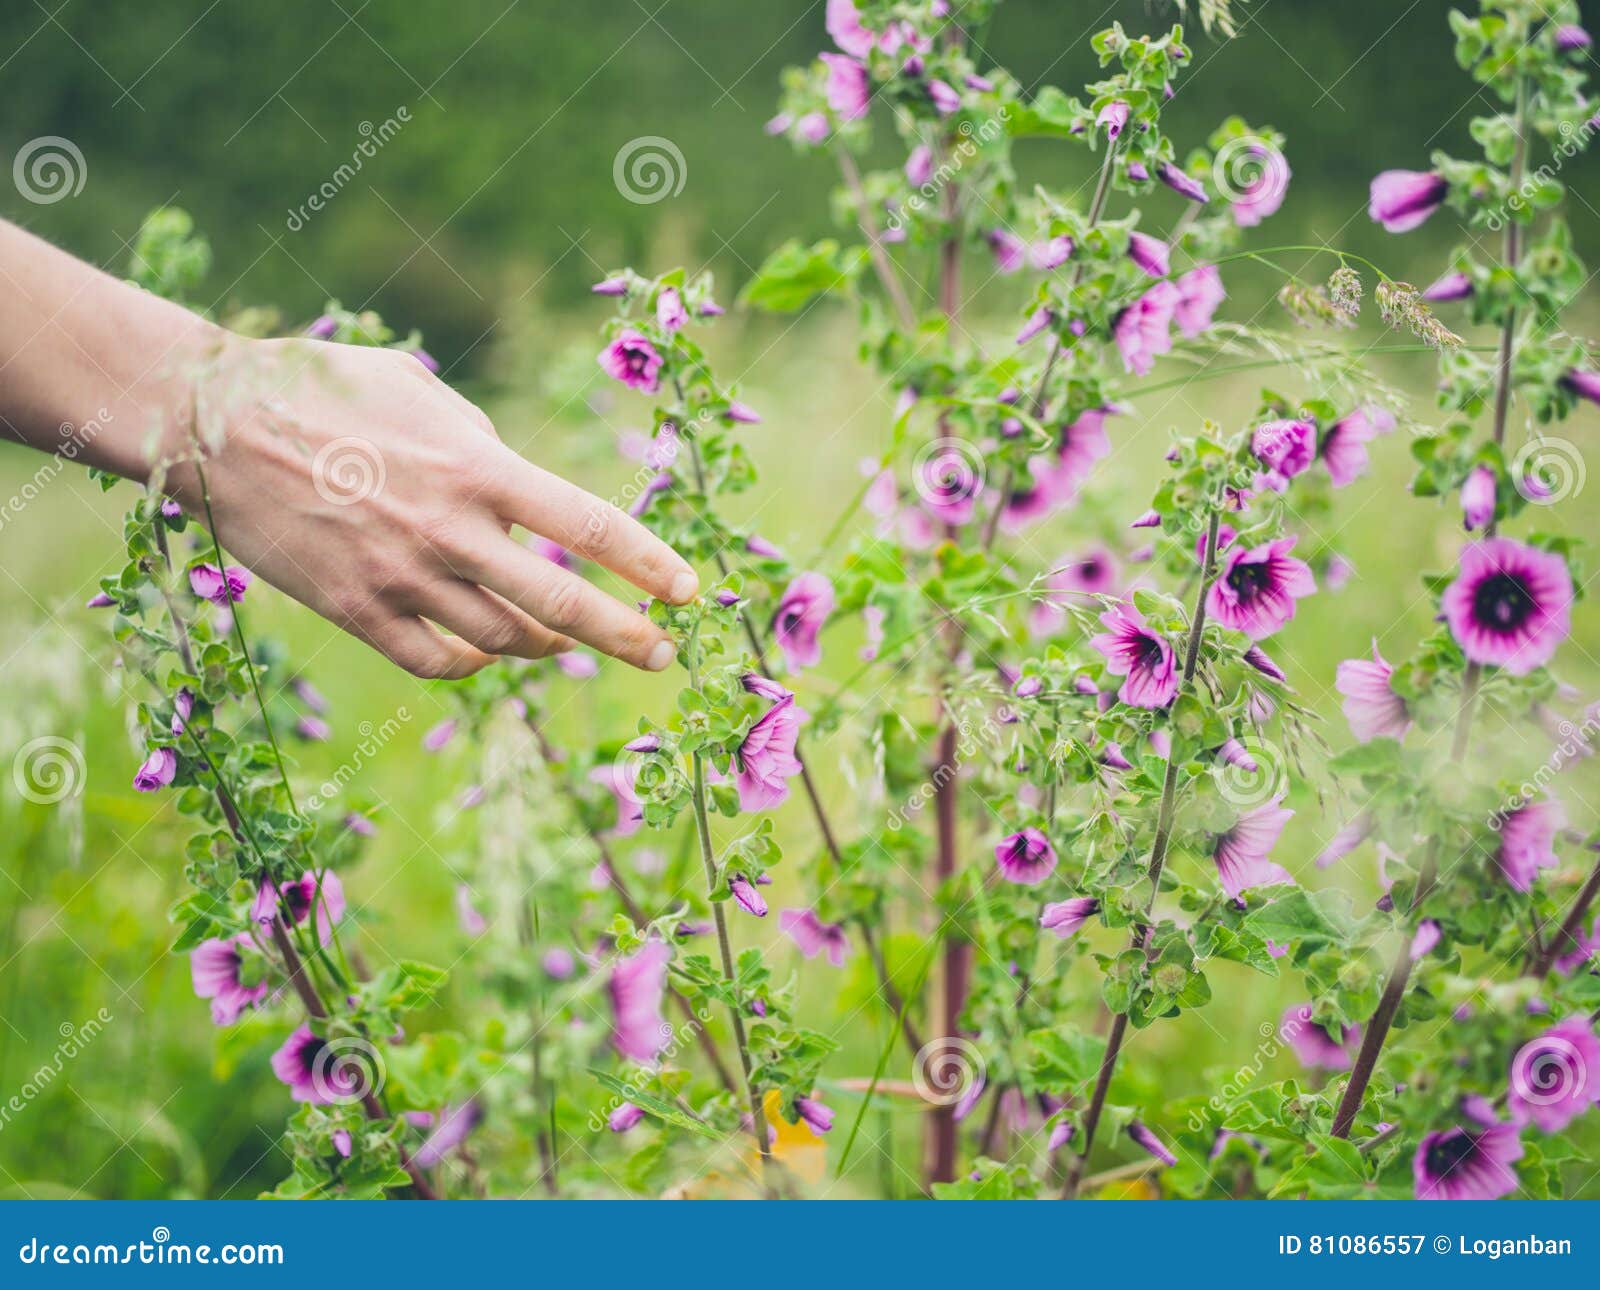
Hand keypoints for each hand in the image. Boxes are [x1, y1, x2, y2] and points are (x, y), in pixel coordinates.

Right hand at [166, 336, 697, 677]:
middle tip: (663, 654)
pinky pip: (435, 661)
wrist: (215, 423)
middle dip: (625, 634)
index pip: (588, 525)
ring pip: (503, 641)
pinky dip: (473, 665)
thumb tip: (521, 492)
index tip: (689, 590)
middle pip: (561, 605)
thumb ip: (484, 447)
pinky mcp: (356, 612)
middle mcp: (450, 531)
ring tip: (569, 643)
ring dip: (547, 646)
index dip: (648, 563)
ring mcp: (401, 578)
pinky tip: (485, 653)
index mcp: (477, 468)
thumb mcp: (424, 395)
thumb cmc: (327, 389)